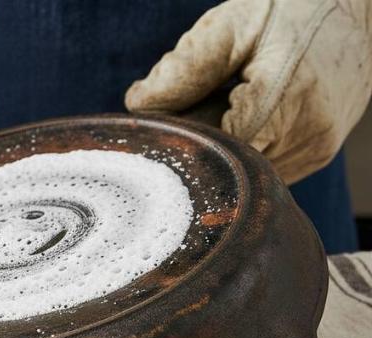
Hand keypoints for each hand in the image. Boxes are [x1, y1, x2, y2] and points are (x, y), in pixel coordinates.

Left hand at [125, 0, 371, 184]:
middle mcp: (307, 135)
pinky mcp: (316, 155)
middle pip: (226, 163)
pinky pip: (262, 166)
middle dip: (199, 138)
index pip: (211, 147)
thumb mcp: (232, 26)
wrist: (357, 6)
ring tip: (226, 99)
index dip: (181, 137)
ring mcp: (315, 151)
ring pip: (242, 170)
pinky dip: (243, 146)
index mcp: (286, 98)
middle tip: (194, 100)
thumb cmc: (290, 9)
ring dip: (221, 143)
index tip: (163, 117)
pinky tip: (244, 111)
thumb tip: (139, 108)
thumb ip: (184, 68)